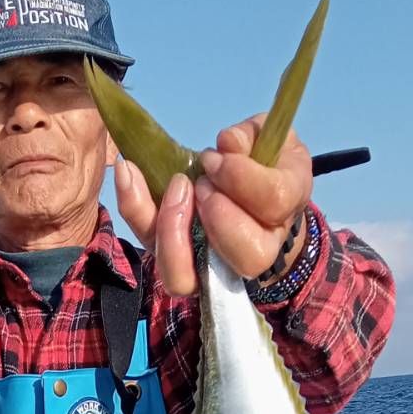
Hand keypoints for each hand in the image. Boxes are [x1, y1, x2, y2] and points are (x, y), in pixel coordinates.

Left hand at [113, 115, 312, 296]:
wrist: (246, 192)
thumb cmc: (261, 163)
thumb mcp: (266, 138)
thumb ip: (251, 136)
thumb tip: (227, 144)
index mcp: (284, 212)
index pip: (274, 203)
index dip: (244, 177)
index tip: (221, 157)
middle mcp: (255, 250)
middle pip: (246, 257)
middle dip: (219, 214)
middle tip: (202, 182)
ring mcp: (209, 265)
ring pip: (187, 277)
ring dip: (173, 230)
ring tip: (175, 185)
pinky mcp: (175, 259)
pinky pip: (150, 247)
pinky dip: (136, 208)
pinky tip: (129, 170)